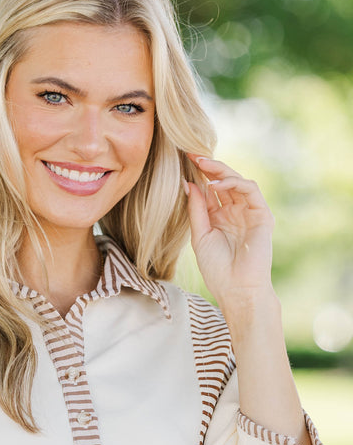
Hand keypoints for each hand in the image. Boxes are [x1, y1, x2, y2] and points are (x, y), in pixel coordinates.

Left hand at [184, 156, 274, 314]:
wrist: (237, 290)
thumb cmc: (217, 270)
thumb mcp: (200, 236)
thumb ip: (197, 210)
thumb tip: (189, 184)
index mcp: (219, 218)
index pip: (210, 190)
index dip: (198, 176)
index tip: (182, 161)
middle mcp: (235, 212)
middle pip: (224, 182)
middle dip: (209, 167)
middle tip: (192, 154)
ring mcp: (250, 212)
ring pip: (238, 181)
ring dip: (221, 171)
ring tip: (203, 164)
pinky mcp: (262, 215)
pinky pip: (250, 190)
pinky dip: (234, 183)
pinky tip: (217, 184)